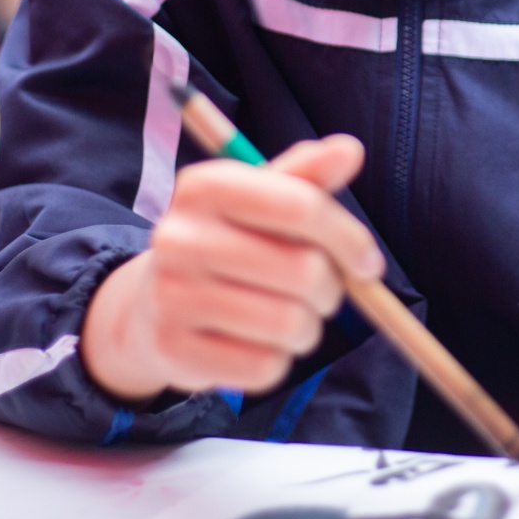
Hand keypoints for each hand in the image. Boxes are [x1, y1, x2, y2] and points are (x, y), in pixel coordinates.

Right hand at [81, 134, 384, 400]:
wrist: (150, 304)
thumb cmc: (227, 243)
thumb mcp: (261, 200)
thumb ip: (307, 177)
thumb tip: (349, 150)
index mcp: (204, 186)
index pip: (301, 207)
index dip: (349, 239)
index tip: (367, 262)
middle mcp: (178, 236)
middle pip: (303, 272)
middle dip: (330, 289)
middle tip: (319, 292)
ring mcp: (169, 295)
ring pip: (289, 325)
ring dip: (307, 328)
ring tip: (289, 318)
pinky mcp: (172, 350)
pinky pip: (263, 368)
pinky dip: (277, 361)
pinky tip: (257, 344)